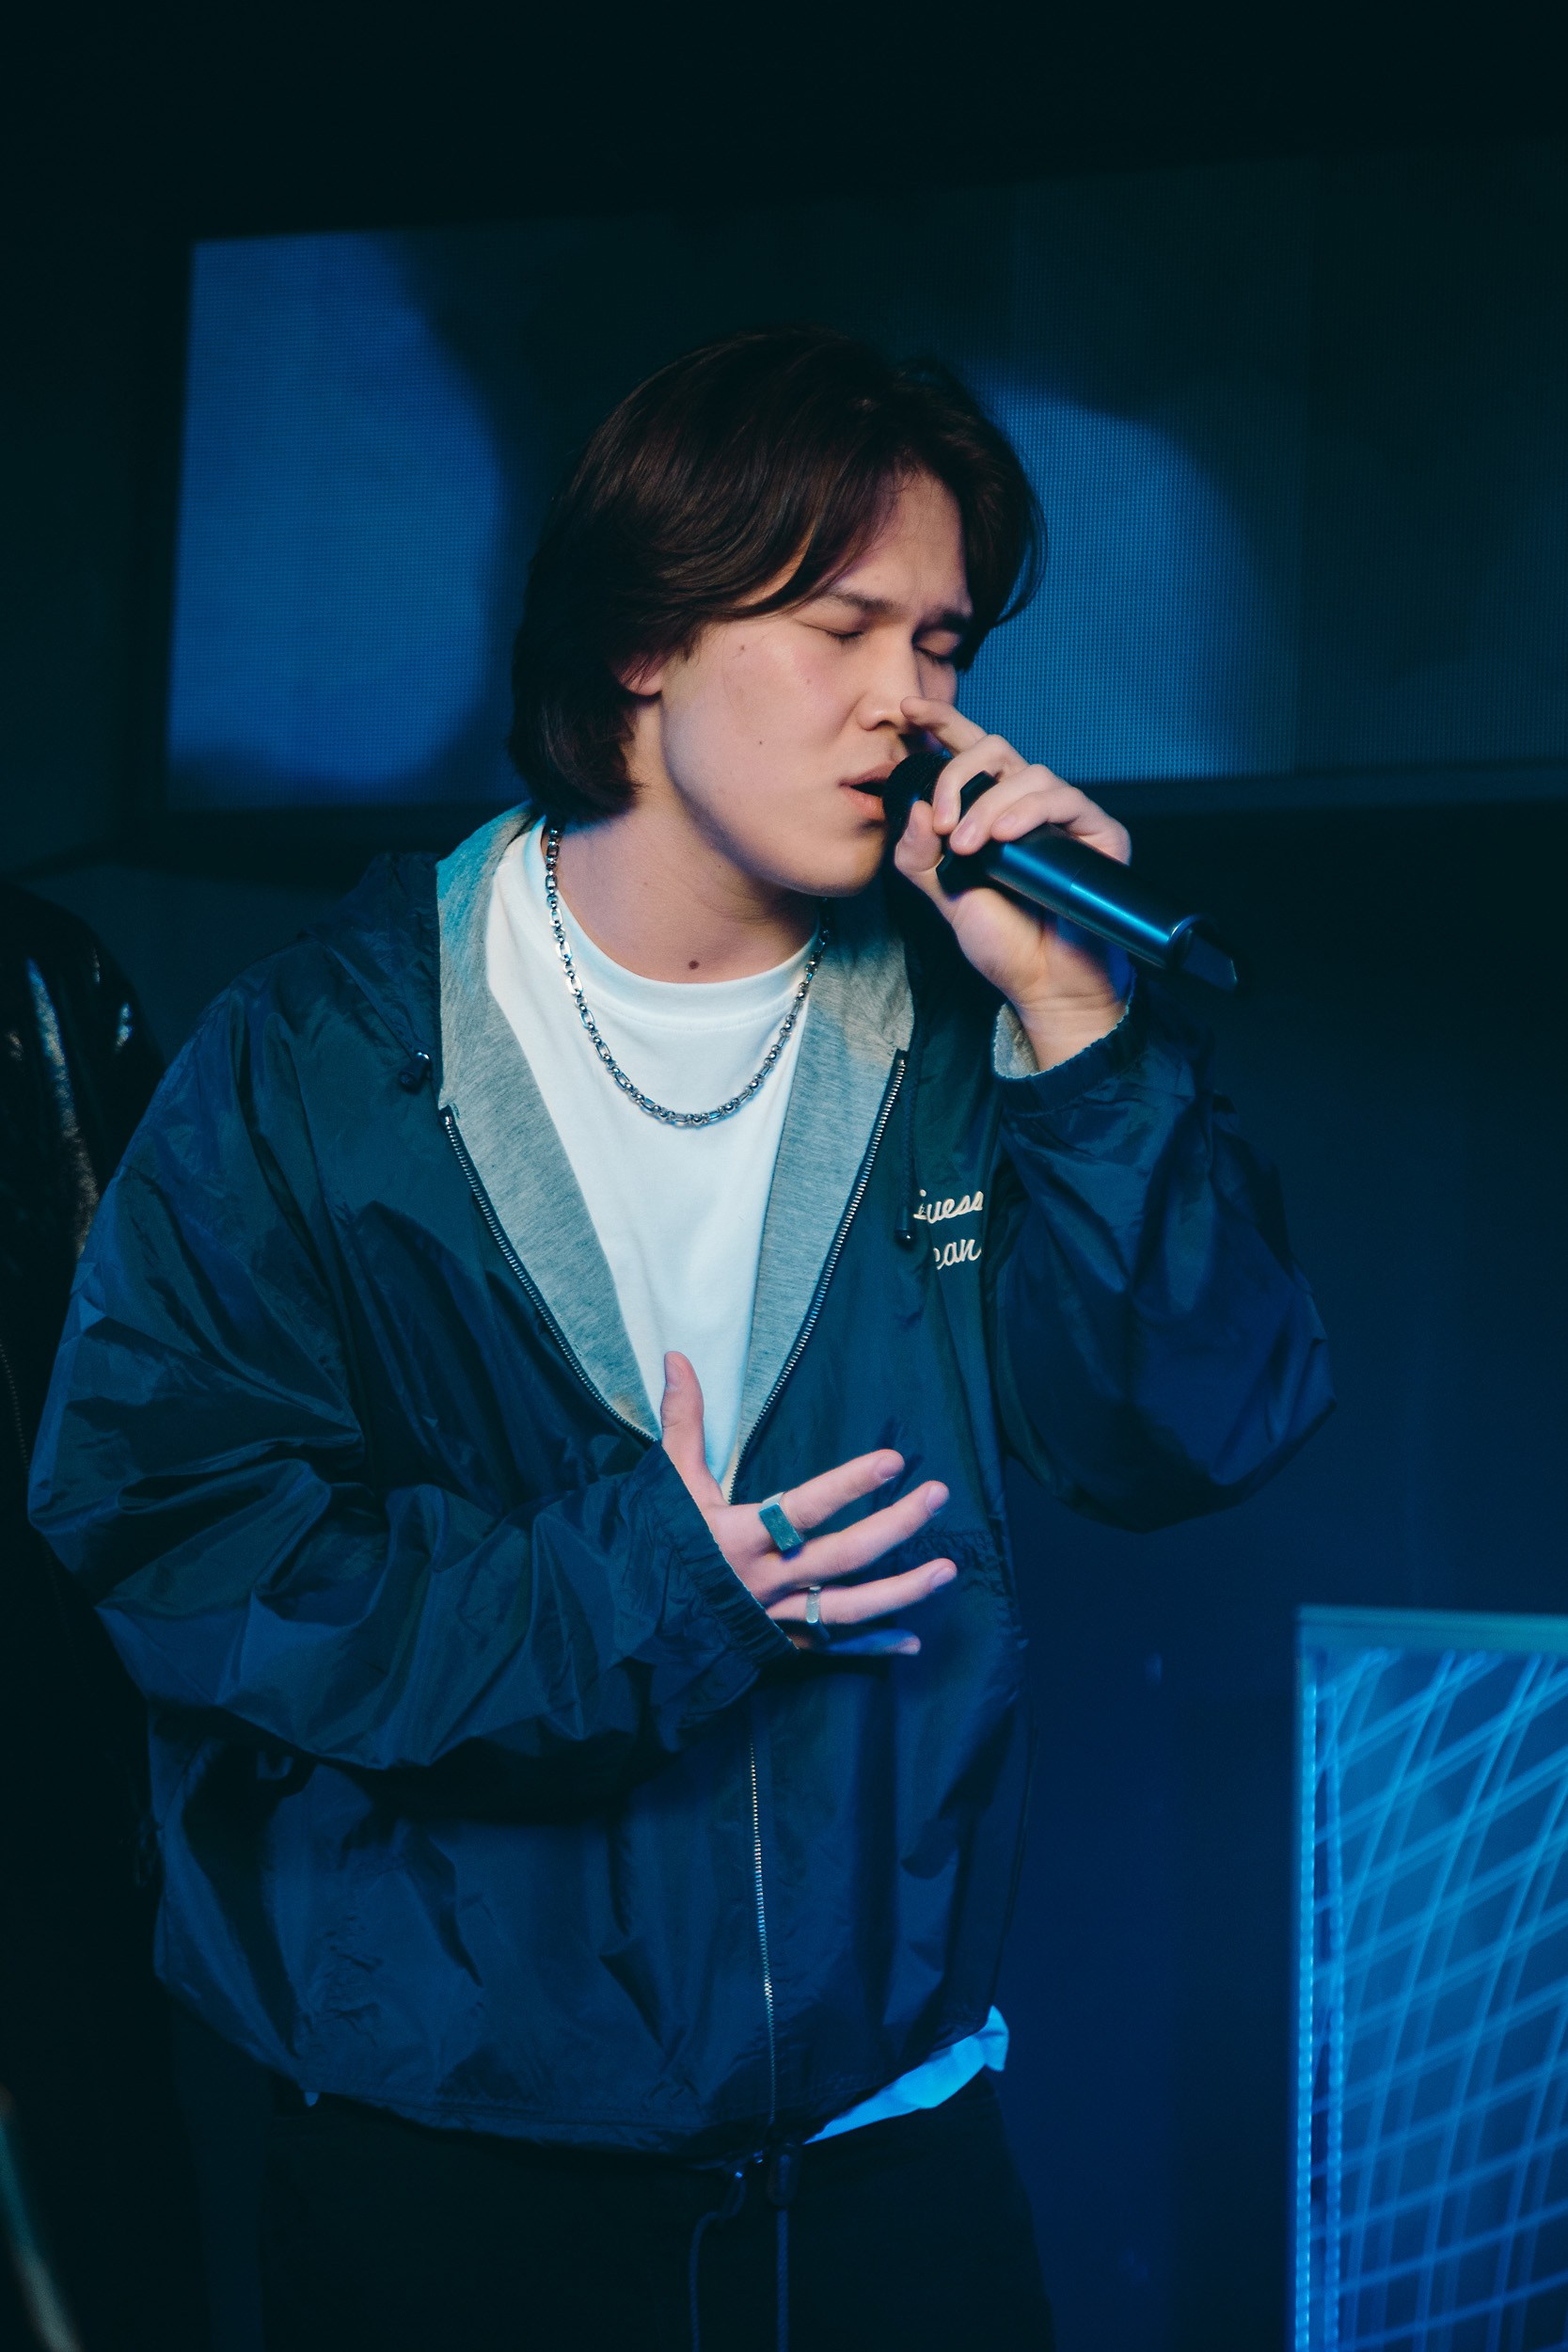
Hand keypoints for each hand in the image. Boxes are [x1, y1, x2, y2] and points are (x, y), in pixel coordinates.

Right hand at [659, 1353, 955, 1654]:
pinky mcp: (778, 1643)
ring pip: (849, 1608)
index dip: (848, 1486)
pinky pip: (833, 1646)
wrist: (630, 1625)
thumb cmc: (654, 1548)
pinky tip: (913, 1642)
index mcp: (739, 1537)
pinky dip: (874, 1647)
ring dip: (903, 1590)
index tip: (892, 1463)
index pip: (803, 1508)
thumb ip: (683, 1422)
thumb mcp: (669, 1485)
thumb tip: (676, 1358)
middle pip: (843, 1557)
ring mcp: (776, 1615)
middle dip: (896, 1528)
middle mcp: (765, 1580)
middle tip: (938, 1497)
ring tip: (948, 1569)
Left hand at [893, 697, 1131, 1069]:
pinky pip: (1066, 799)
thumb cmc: (1004, 942)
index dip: (941, 724)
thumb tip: (916, 807)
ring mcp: (1065, 818)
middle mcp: (1028, 808)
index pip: (968, 754)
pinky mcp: (1099, 834)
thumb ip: (920, 855)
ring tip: (971, 848)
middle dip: (958, 773)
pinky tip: (1007, 836)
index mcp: (991, 813)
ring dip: (990, 806)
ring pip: (1028, 773)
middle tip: (943, 824)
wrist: (1043, 985)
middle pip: (995, 749)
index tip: (907, 711)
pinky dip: (1030, 811)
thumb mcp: (945, 896)